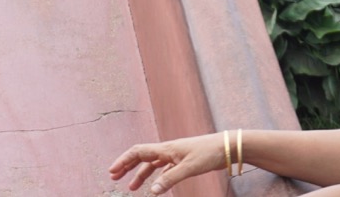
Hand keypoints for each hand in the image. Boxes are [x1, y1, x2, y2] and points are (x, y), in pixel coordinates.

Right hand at [109, 134, 223, 193]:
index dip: (123, 160)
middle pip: (141, 156)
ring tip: (132, 187)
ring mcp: (175, 155)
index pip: (138, 152)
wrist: (226, 147)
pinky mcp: (183, 161)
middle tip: (114, 177)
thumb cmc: (208, 154)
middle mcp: (167, 150)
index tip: (112, 171)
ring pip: (152, 164)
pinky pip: (163, 169)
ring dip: (140, 174)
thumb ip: (169, 180)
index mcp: (165, 149)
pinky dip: (156, 177)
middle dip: (127, 166)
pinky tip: (155, 185)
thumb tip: (151, 191)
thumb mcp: (188, 168)